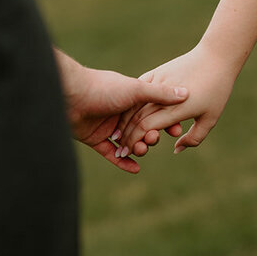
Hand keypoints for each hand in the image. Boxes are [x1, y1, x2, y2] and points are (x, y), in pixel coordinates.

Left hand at [56, 49, 187, 172]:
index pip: (153, 113)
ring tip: (141, 150)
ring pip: (128, 142)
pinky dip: (123, 161)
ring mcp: (107, 126)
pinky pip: (112, 154)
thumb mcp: (136, 89)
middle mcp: (120, 112)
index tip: (176, 130)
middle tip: (152, 139)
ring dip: (138, 148)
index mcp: (131, 98)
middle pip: (142, 130)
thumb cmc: (103, 87)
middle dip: (150, 137)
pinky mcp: (95, 139)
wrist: (70, 94)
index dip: (165, 122)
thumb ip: (160, 94)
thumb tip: (186, 93)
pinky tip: (135, 168)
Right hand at [117, 44, 238, 154]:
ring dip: (124, 122)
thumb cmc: (217, 89)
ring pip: (135, 104)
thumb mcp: (211, 118)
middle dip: (126, 136)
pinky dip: (130, 103)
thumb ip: (194, 138)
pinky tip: (124, 114)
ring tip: (118, 135)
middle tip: (119, 149)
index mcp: (177, 109)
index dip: (134, 142)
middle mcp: (164, 96)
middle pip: (137, 118)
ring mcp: (158, 82)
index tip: (127, 153)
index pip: (146, 128)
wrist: (216, 56)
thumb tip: (176, 149)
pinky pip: (139, 90)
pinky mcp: (156, 73)